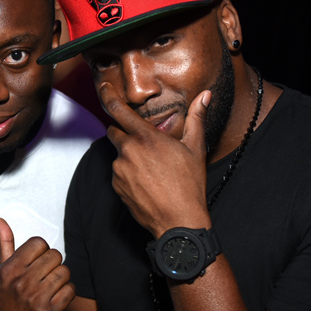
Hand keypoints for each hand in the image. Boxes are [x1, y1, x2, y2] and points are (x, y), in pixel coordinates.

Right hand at [0, 218, 74, 310]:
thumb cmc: (5, 301)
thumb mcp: (0, 274)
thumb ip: (5, 246)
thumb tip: (1, 220)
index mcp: (9, 270)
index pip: (39, 243)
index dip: (42, 250)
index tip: (37, 260)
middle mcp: (22, 283)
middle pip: (55, 255)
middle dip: (53, 263)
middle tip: (45, 274)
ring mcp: (36, 298)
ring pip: (65, 271)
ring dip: (61, 277)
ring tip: (51, 285)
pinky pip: (71, 289)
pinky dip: (67, 292)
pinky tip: (56, 296)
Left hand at [100, 82, 211, 237]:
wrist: (178, 221)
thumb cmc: (189, 185)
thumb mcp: (196, 148)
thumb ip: (197, 117)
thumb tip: (205, 95)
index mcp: (145, 137)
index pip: (118, 110)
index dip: (108, 96)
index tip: (104, 88)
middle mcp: (127, 152)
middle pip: (114, 132)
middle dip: (125, 133)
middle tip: (145, 143)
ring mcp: (119, 171)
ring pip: (119, 155)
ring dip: (129, 157)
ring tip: (152, 170)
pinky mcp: (117, 187)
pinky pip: (119, 174)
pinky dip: (128, 174)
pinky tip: (147, 183)